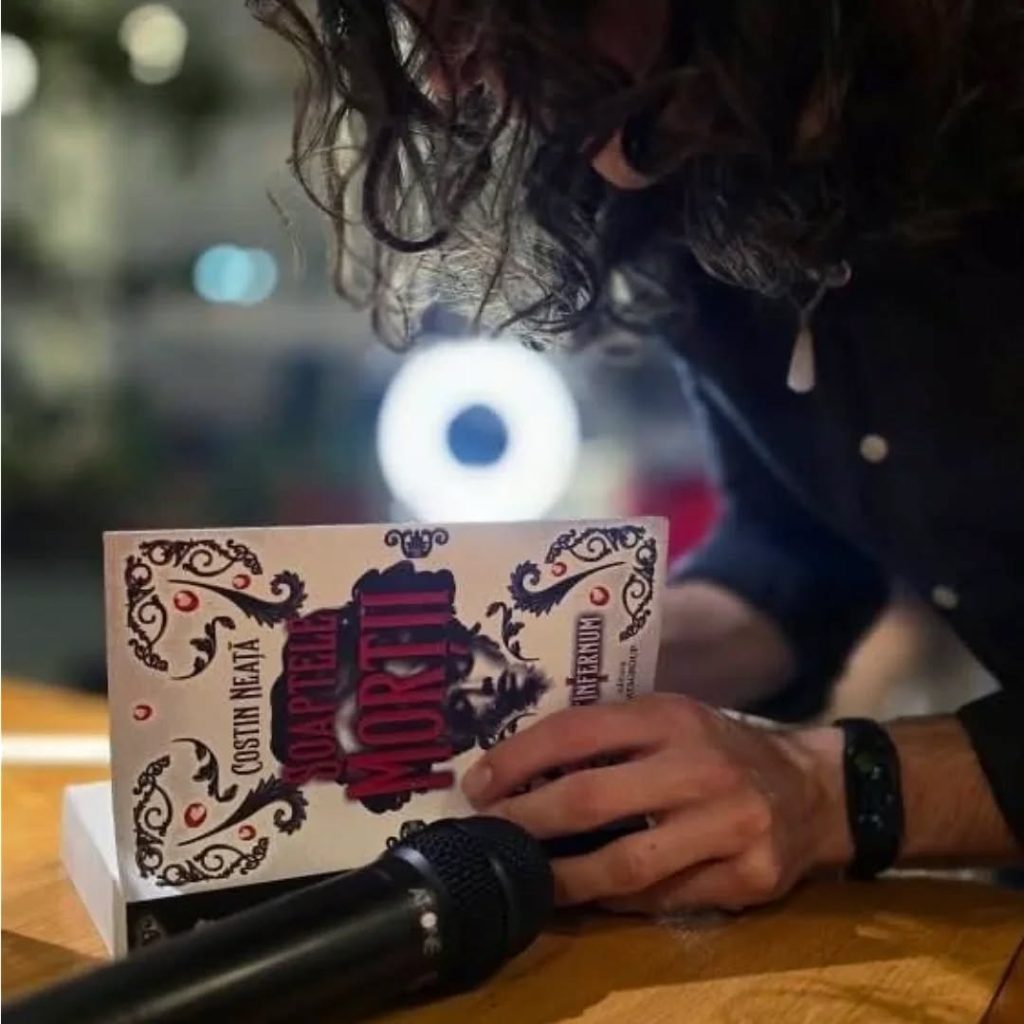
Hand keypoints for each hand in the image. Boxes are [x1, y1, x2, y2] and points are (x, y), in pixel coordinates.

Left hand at [461, 694, 848, 912]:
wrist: (813, 788)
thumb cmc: (721, 750)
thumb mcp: (672, 720)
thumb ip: (611, 737)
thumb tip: (523, 768)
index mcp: (671, 717)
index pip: (577, 731)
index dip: (518, 759)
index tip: (478, 784)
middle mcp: (699, 766)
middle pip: (591, 798)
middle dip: (526, 821)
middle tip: (488, 834)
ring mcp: (729, 824)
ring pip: (626, 863)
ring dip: (564, 877)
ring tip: (528, 879)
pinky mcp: (750, 876)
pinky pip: (665, 899)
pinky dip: (618, 903)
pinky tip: (591, 898)